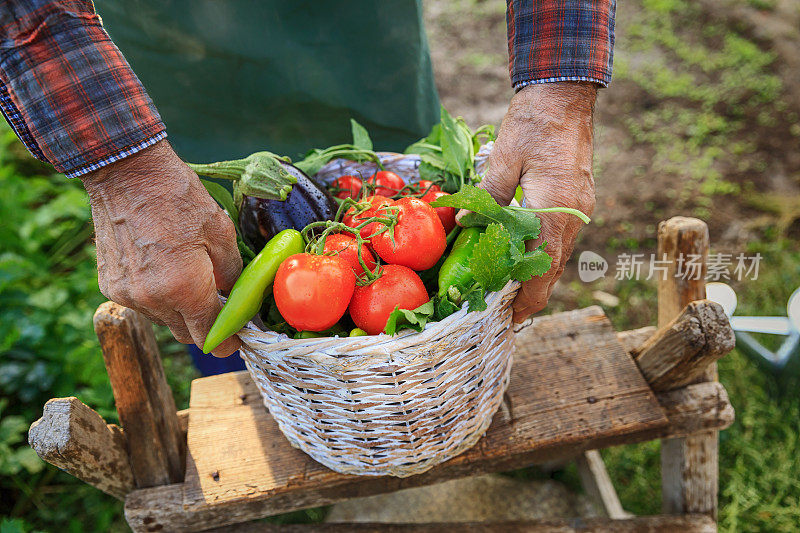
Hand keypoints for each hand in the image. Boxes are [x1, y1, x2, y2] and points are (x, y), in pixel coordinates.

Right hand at [82, 140, 241, 356]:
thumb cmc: (178, 198)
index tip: (237, 338)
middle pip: (186, 333)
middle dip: (205, 324)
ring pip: (163, 320)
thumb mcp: (221, 233)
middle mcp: (152, 299)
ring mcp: (127, 294)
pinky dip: (156, 297)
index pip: (209, 337)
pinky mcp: (110, 285)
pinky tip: (162, 268)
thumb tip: (236, 298)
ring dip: (179, 310)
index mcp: (184, 288)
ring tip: (187, 276)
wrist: (127, 173)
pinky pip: (142, 305)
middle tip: (218, 303)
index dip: (227, 342)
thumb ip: (232, 275)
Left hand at [480, 82, 596, 321]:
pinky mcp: (578, 200)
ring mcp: (579, 209)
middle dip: (529, 294)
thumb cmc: (534, 123)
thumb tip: (465, 225)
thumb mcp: (504, 160)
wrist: (566, 94)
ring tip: (507, 289)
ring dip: (535, 275)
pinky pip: (560, 238)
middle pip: (553, 269)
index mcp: (554, 211)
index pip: (543, 270)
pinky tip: (521, 255)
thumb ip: (487, 197)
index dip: (527, 300)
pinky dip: (542, 254)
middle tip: (503, 312)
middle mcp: (573, 216)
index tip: (511, 320)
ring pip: (558, 255)